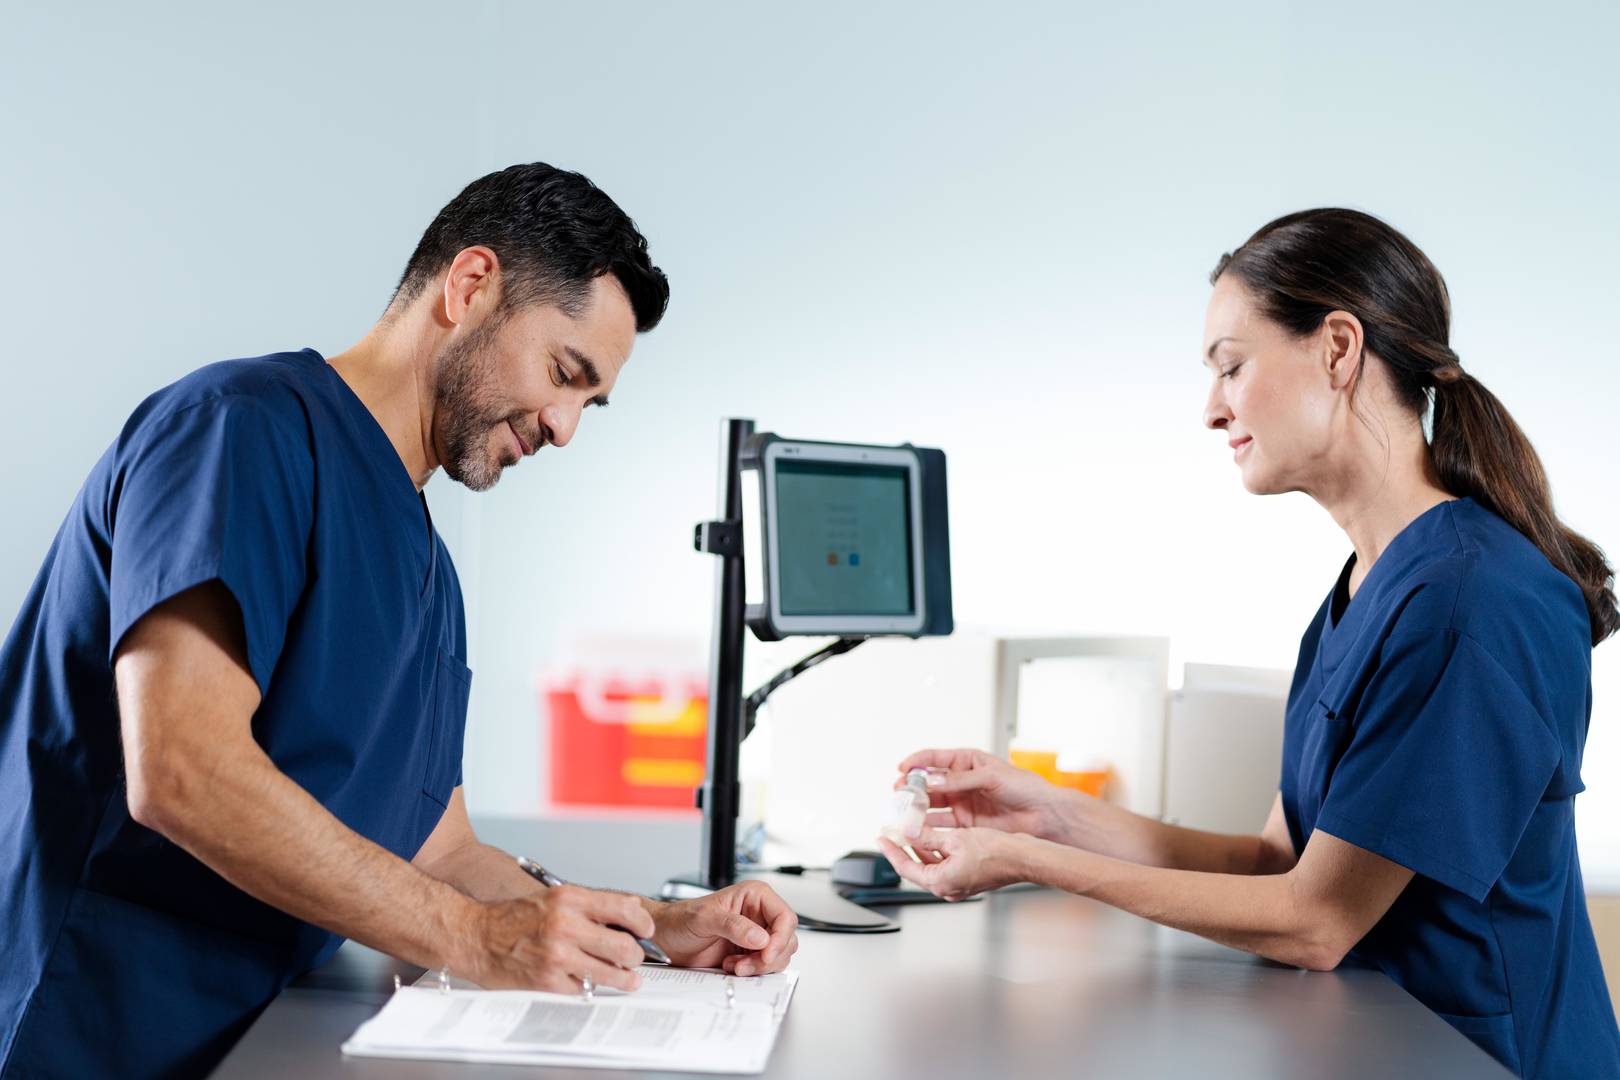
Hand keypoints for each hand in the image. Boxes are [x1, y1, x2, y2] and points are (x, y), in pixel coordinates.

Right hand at [460, 885, 655, 992]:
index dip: (643, 924)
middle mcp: (566, 926)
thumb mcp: (555, 898)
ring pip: (611, 973)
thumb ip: (592, 905)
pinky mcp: (549, 982)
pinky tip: (587, 981)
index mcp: (570, 900)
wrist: (476, 936)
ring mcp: (558, 956)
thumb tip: (629, 912)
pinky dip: (589, 987)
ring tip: (626, 978)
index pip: (625, 910)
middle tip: (635, 959)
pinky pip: (585, 989)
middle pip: (624, 947)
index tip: (646, 932)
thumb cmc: (513, 918)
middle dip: (636, 956)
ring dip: (624, 978)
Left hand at [652, 880, 798, 975]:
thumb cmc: (680, 920)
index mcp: (755, 896)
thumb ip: (732, 926)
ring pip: (779, 956)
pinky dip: (752, 972)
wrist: (665, 938)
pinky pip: (765, 967)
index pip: (785, 917)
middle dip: (768, 957)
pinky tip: (732, 966)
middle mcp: (759, 915)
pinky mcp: (749, 953)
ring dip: (759, 966)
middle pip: (786, 939)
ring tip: (734, 965)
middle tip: (745, 965)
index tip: (765, 954)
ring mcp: (756, 935)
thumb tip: (760, 937)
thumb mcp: (704, 919)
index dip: (780, 938)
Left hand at [876, 825, 1035, 901]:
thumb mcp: (956, 839)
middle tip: (893, 834)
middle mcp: (948, 888)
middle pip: (917, 868)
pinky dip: (936, 851)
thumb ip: (928, 836)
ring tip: (912, 831)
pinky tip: (935, 835)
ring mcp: (958, 885)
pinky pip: (945, 865)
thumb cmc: (997, 852)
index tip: (881, 839)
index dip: (891, 851)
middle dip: (904, 849)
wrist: (1023, 858)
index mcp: (941, 882)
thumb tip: (909, 832)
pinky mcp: (968, 879)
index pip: (906, 867)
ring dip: (921, 848)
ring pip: (931, 865)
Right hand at [895, 747, 1069, 840]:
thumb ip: (959, 780)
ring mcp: (964, 803)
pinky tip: (919, 825)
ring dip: (917, 807)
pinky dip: (929, 824)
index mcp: (968, 762)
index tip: (902, 768)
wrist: (1044, 815)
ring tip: (904, 811)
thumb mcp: (991, 777)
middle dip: (912, 787)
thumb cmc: (1025, 788)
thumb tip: (932, 782)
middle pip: (929, 783)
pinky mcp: (967, 823)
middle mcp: (962, 782)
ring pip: (933, 804)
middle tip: (899, 793)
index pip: (935, 759)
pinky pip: (942, 822)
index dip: (916, 762)